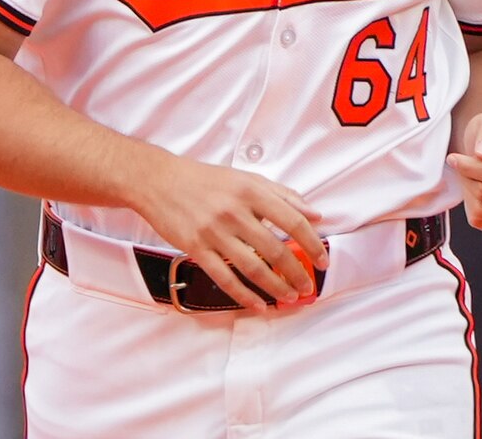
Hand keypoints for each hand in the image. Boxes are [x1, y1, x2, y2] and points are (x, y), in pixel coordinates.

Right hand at [130, 155, 326, 310]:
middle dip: (296, 272)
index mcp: (250, 191)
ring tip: (290, 297)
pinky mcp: (196, 248)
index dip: (312, 243)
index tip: (322, 260)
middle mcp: (234, 211)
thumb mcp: (246, 177)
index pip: (292, 220)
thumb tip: (314, 214)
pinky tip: (258, 305)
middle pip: (275, 248)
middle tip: (308, 286)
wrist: (159, 181)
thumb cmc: (205, 180)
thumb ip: (282, 194)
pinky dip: (244, 295)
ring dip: (276, 287)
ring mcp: (214, 232)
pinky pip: (224, 277)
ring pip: (253, 267)